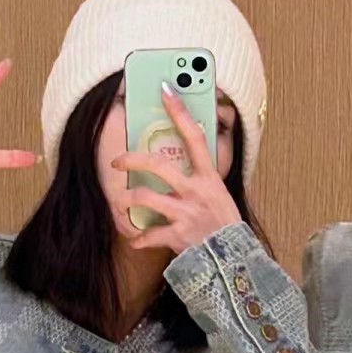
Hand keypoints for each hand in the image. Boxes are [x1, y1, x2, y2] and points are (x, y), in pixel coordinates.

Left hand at [108, 83, 240, 253]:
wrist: (234, 262)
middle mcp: (197, 192)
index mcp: (210, 178)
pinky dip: (139, 238)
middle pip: (159, 166)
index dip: (180, 112)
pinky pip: (149, 234)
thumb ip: (202, 179)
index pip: (195, 137)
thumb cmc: (225, 226)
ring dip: (127, 200)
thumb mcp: (220, 195)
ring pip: (145, 198)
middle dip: (133, 160)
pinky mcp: (178, 236)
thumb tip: (184, 162)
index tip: (165, 90)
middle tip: (116, 161)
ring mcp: (186, 214)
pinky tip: (136, 239)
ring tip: (120, 202)